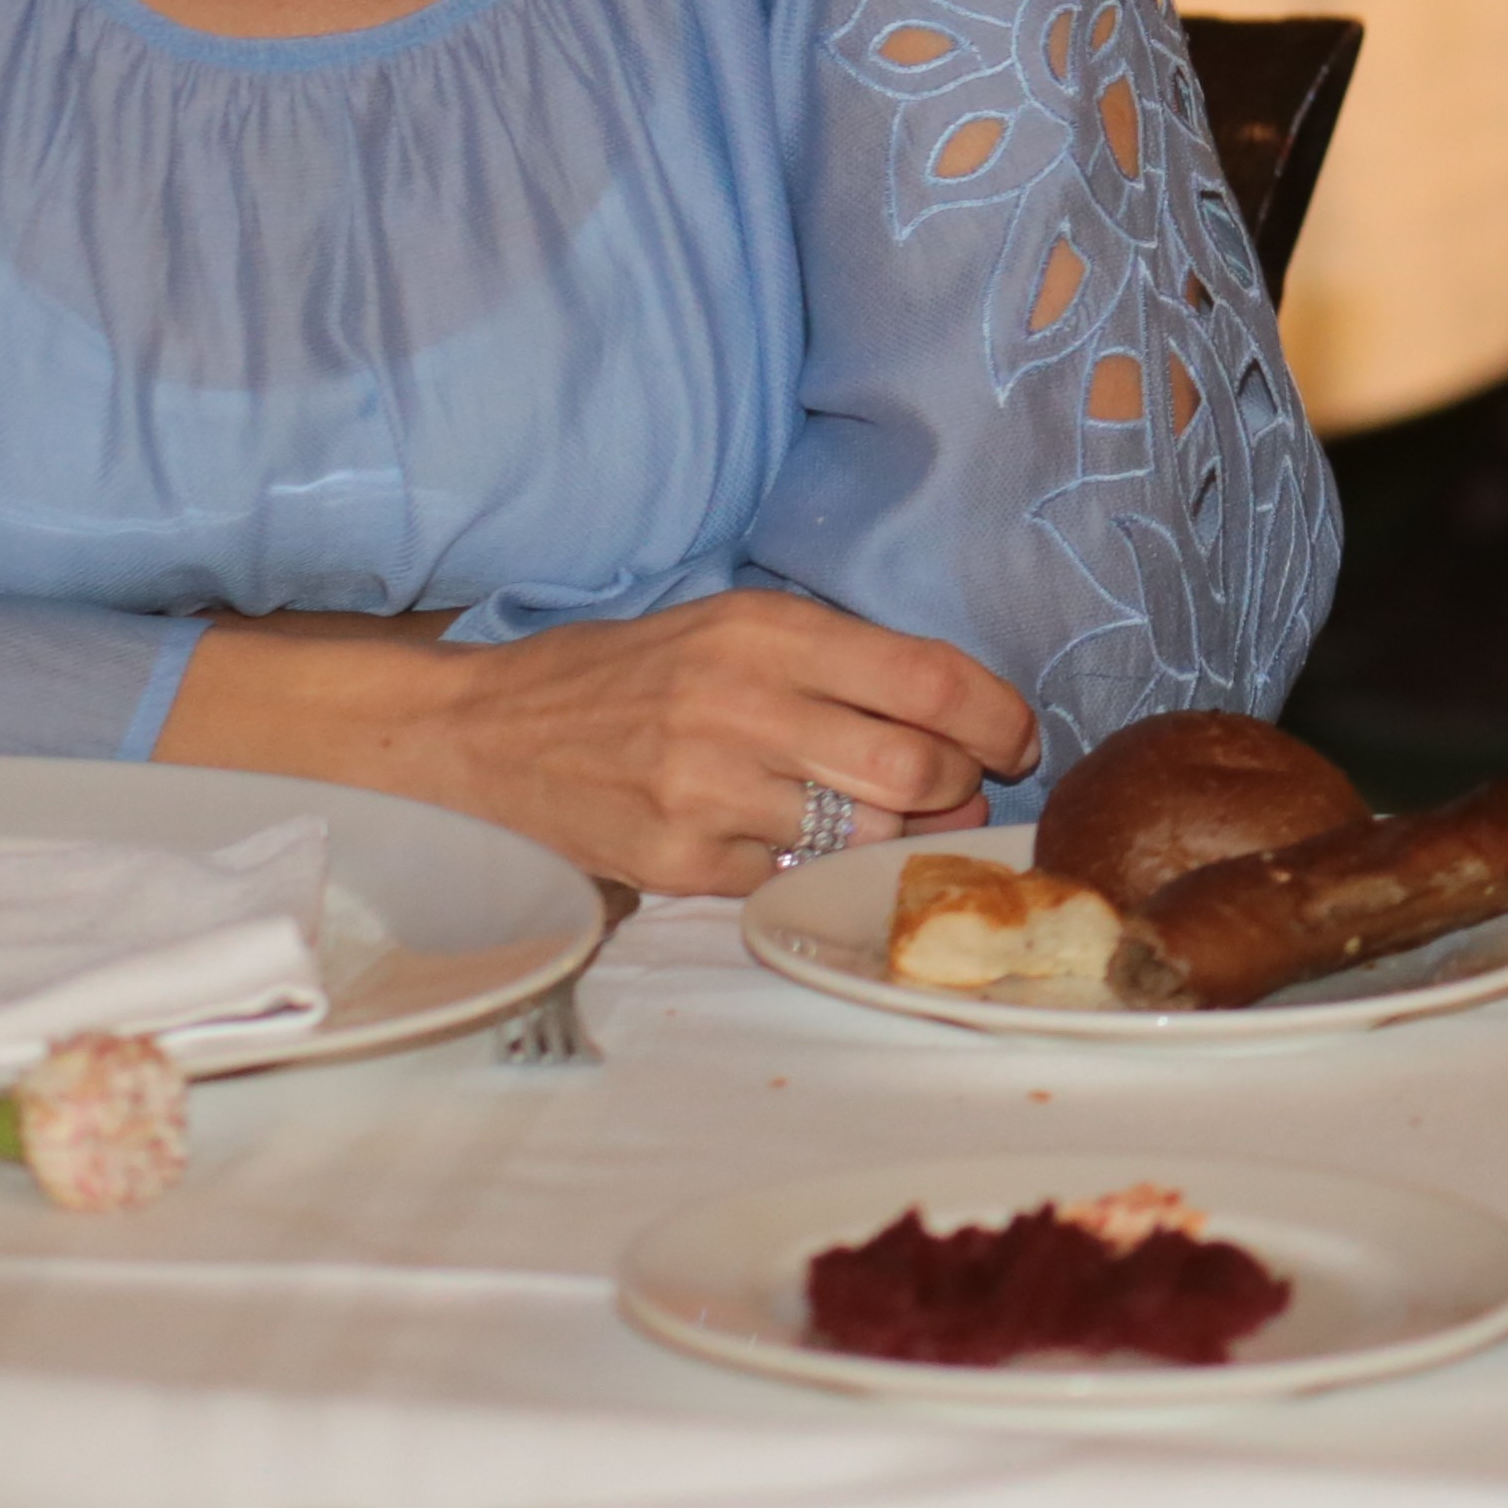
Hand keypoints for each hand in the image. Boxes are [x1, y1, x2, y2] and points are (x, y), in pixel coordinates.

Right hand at [171, 590, 1037, 896]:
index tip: (1020, 739)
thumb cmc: (636, 671)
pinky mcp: (673, 862)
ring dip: (897, 837)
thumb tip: (960, 727)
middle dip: (959, 788)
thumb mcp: (738, 629)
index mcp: (768, 633)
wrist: (487, 729)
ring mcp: (704, 791)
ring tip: (886, 821)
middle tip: (960, 791)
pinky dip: (805, 867)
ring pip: (862, 836)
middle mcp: (741, 706)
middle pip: (915, 770)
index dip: (999, 718)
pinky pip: (787, 878)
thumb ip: (844, 664)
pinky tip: (784, 840)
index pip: (930, 680)